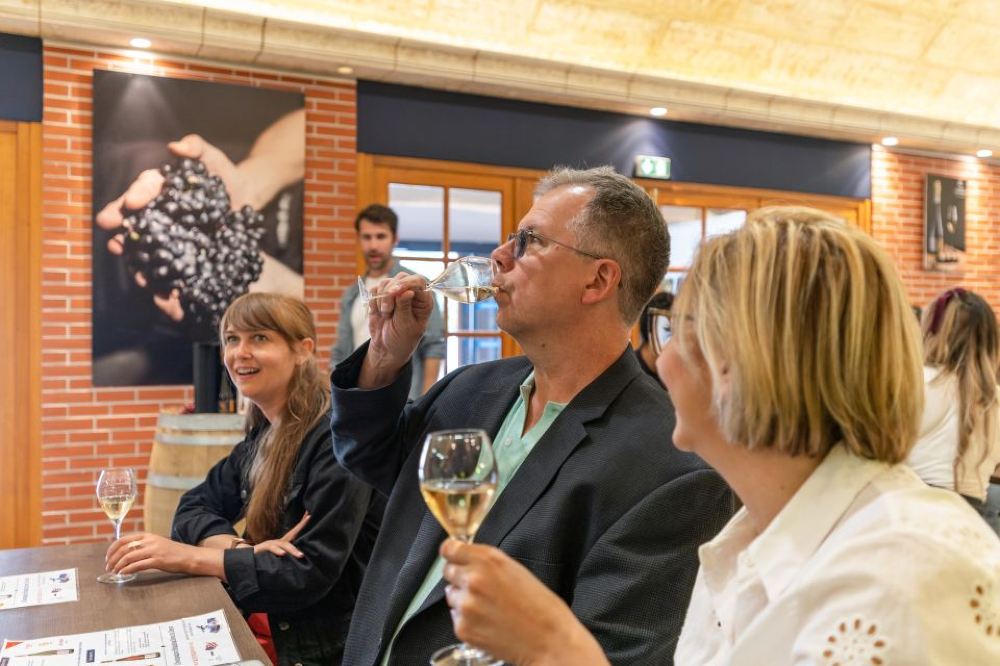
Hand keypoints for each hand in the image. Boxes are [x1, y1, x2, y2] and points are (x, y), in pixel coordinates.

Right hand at [93, 135, 248, 321]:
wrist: (246, 203)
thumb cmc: (226, 177)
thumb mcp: (214, 160)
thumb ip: (198, 149)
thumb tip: (176, 146)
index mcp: (159, 189)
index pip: (143, 189)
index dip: (136, 195)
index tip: (131, 202)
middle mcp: (158, 214)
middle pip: (136, 222)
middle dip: (123, 231)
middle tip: (115, 240)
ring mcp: (169, 237)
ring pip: (146, 249)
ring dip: (136, 260)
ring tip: (133, 269)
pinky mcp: (183, 258)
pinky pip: (169, 270)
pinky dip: (163, 282)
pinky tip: (161, 293)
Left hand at [105, 533, 205, 576]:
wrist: (188, 556)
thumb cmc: (171, 552)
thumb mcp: (156, 544)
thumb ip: (142, 546)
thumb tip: (124, 554)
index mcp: (147, 536)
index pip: (123, 540)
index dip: (112, 549)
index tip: (107, 558)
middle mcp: (149, 541)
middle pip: (124, 549)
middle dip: (113, 559)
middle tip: (109, 567)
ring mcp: (154, 550)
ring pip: (129, 557)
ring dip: (118, 566)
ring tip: (115, 572)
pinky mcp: (158, 561)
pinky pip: (138, 565)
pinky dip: (128, 570)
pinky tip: (124, 574)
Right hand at [250, 511, 310, 557]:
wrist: (248, 557)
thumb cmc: (264, 558)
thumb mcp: (278, 556)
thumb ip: (286, 556)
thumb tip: (298, 557)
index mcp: (282, 543)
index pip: (294, 531)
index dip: (302, 523)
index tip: (310, 515)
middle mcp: (278, 541)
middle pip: (292, 535)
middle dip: (301, 527)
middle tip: (310, 520)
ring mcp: (271, 543)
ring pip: (284, 545)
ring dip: (292, 550)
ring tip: (300, 555)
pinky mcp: (264, 547)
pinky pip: (272, 548)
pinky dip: (278, 551)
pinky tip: (283, 554)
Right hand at [358, 274, 434, 388]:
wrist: (386, 348)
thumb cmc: (402, 339)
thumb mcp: (406, 327)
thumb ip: (405, 308)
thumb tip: (408, 291)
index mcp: (423, 301)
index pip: (418, 281)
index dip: (406, 283)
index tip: (394, 292)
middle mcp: (411, 293)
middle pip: (400, 278)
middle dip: (390, 292)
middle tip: (386, 310)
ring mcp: (396, 293)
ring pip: (385, 282)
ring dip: (381, 299)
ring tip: (385, 315)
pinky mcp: (381, 296)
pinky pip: (374, 289)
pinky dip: (374, 301)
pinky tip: (379, 313)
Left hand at [440, 539, 608, 665]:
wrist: (549, 639)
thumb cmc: (540, 606)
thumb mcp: (515, 569)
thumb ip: (487, 562)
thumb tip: (468, 560)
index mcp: (488, 560)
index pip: (449, 548)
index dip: (452, 553)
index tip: (454, 557)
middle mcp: (473, 579)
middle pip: (448, 571)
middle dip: (460, 577)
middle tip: (480, 588)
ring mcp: (466, 605)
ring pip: (451, 595)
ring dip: (464, 599)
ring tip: (489, 608)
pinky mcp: (463, 628)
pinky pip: (456, 618)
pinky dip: (468, 620)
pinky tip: (488, 622)